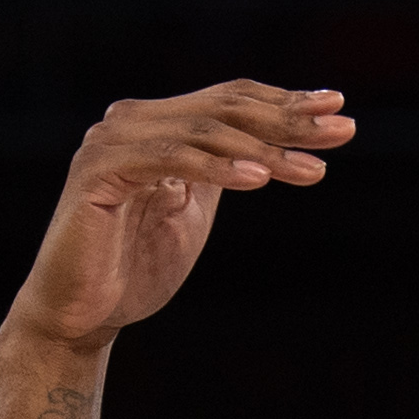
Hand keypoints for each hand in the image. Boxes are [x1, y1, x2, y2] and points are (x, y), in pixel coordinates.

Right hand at [6, 82, 351, 351]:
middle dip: (288, 120)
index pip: (229, 100)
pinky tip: (258, 179)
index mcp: (154, 124)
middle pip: (224, 108)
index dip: (284, 104)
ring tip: (311, 170)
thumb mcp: (192, 212)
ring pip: (205, 132)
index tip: (338, 113)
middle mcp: (130, 120)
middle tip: (341, 131)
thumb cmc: (134, 271)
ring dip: (264, 150)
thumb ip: (220, 172)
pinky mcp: (99, 172)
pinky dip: (217, 167)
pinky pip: (170, 158)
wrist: (77, 318)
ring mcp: (111, 142)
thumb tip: (271, 147)